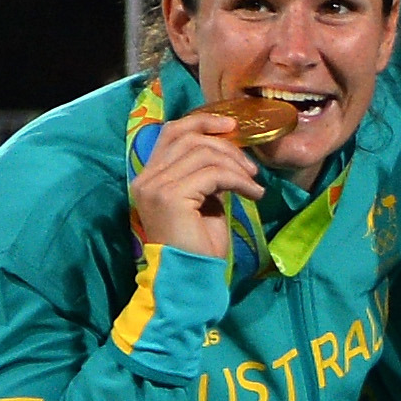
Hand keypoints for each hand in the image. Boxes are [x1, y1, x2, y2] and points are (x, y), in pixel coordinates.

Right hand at [128, 111, 259, 260]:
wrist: (189, 278)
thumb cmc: (198, 247)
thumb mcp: (205, 202)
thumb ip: (207, 176)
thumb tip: (227, 156)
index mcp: (149, 177)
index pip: (171, 133)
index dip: (202, 122)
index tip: (232, 126)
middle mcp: (146, 178)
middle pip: (189, 138)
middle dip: (226, 147)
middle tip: (251, 167)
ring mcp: (156, 186)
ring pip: (203, 154)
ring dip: (236, 166)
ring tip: (254, 185)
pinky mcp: (171, 197)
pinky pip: (214, 175)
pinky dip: (239, 181)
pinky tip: (253, 194)